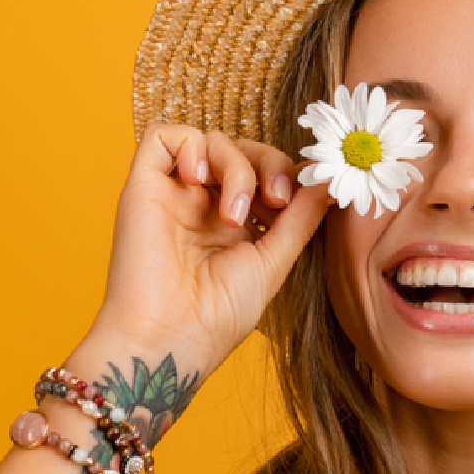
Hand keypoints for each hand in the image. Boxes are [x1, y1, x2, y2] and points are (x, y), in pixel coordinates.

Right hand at [86, 122, 330, 369]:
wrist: (169, 337)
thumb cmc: (218, 315)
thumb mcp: (274, 261)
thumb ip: (301, 217)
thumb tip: (330, 181)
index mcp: (234, 226)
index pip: (265, 175)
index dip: (287, 176)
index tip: (304, 197)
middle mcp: (203, 206)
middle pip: (243, 151)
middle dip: (269, 164)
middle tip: (277, 198)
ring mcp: (174, 195)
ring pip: (211, 141)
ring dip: (236, 167)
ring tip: (233, 215)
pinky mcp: (143, 186)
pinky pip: (164, 136)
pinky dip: (190, 146)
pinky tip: (197, 179)